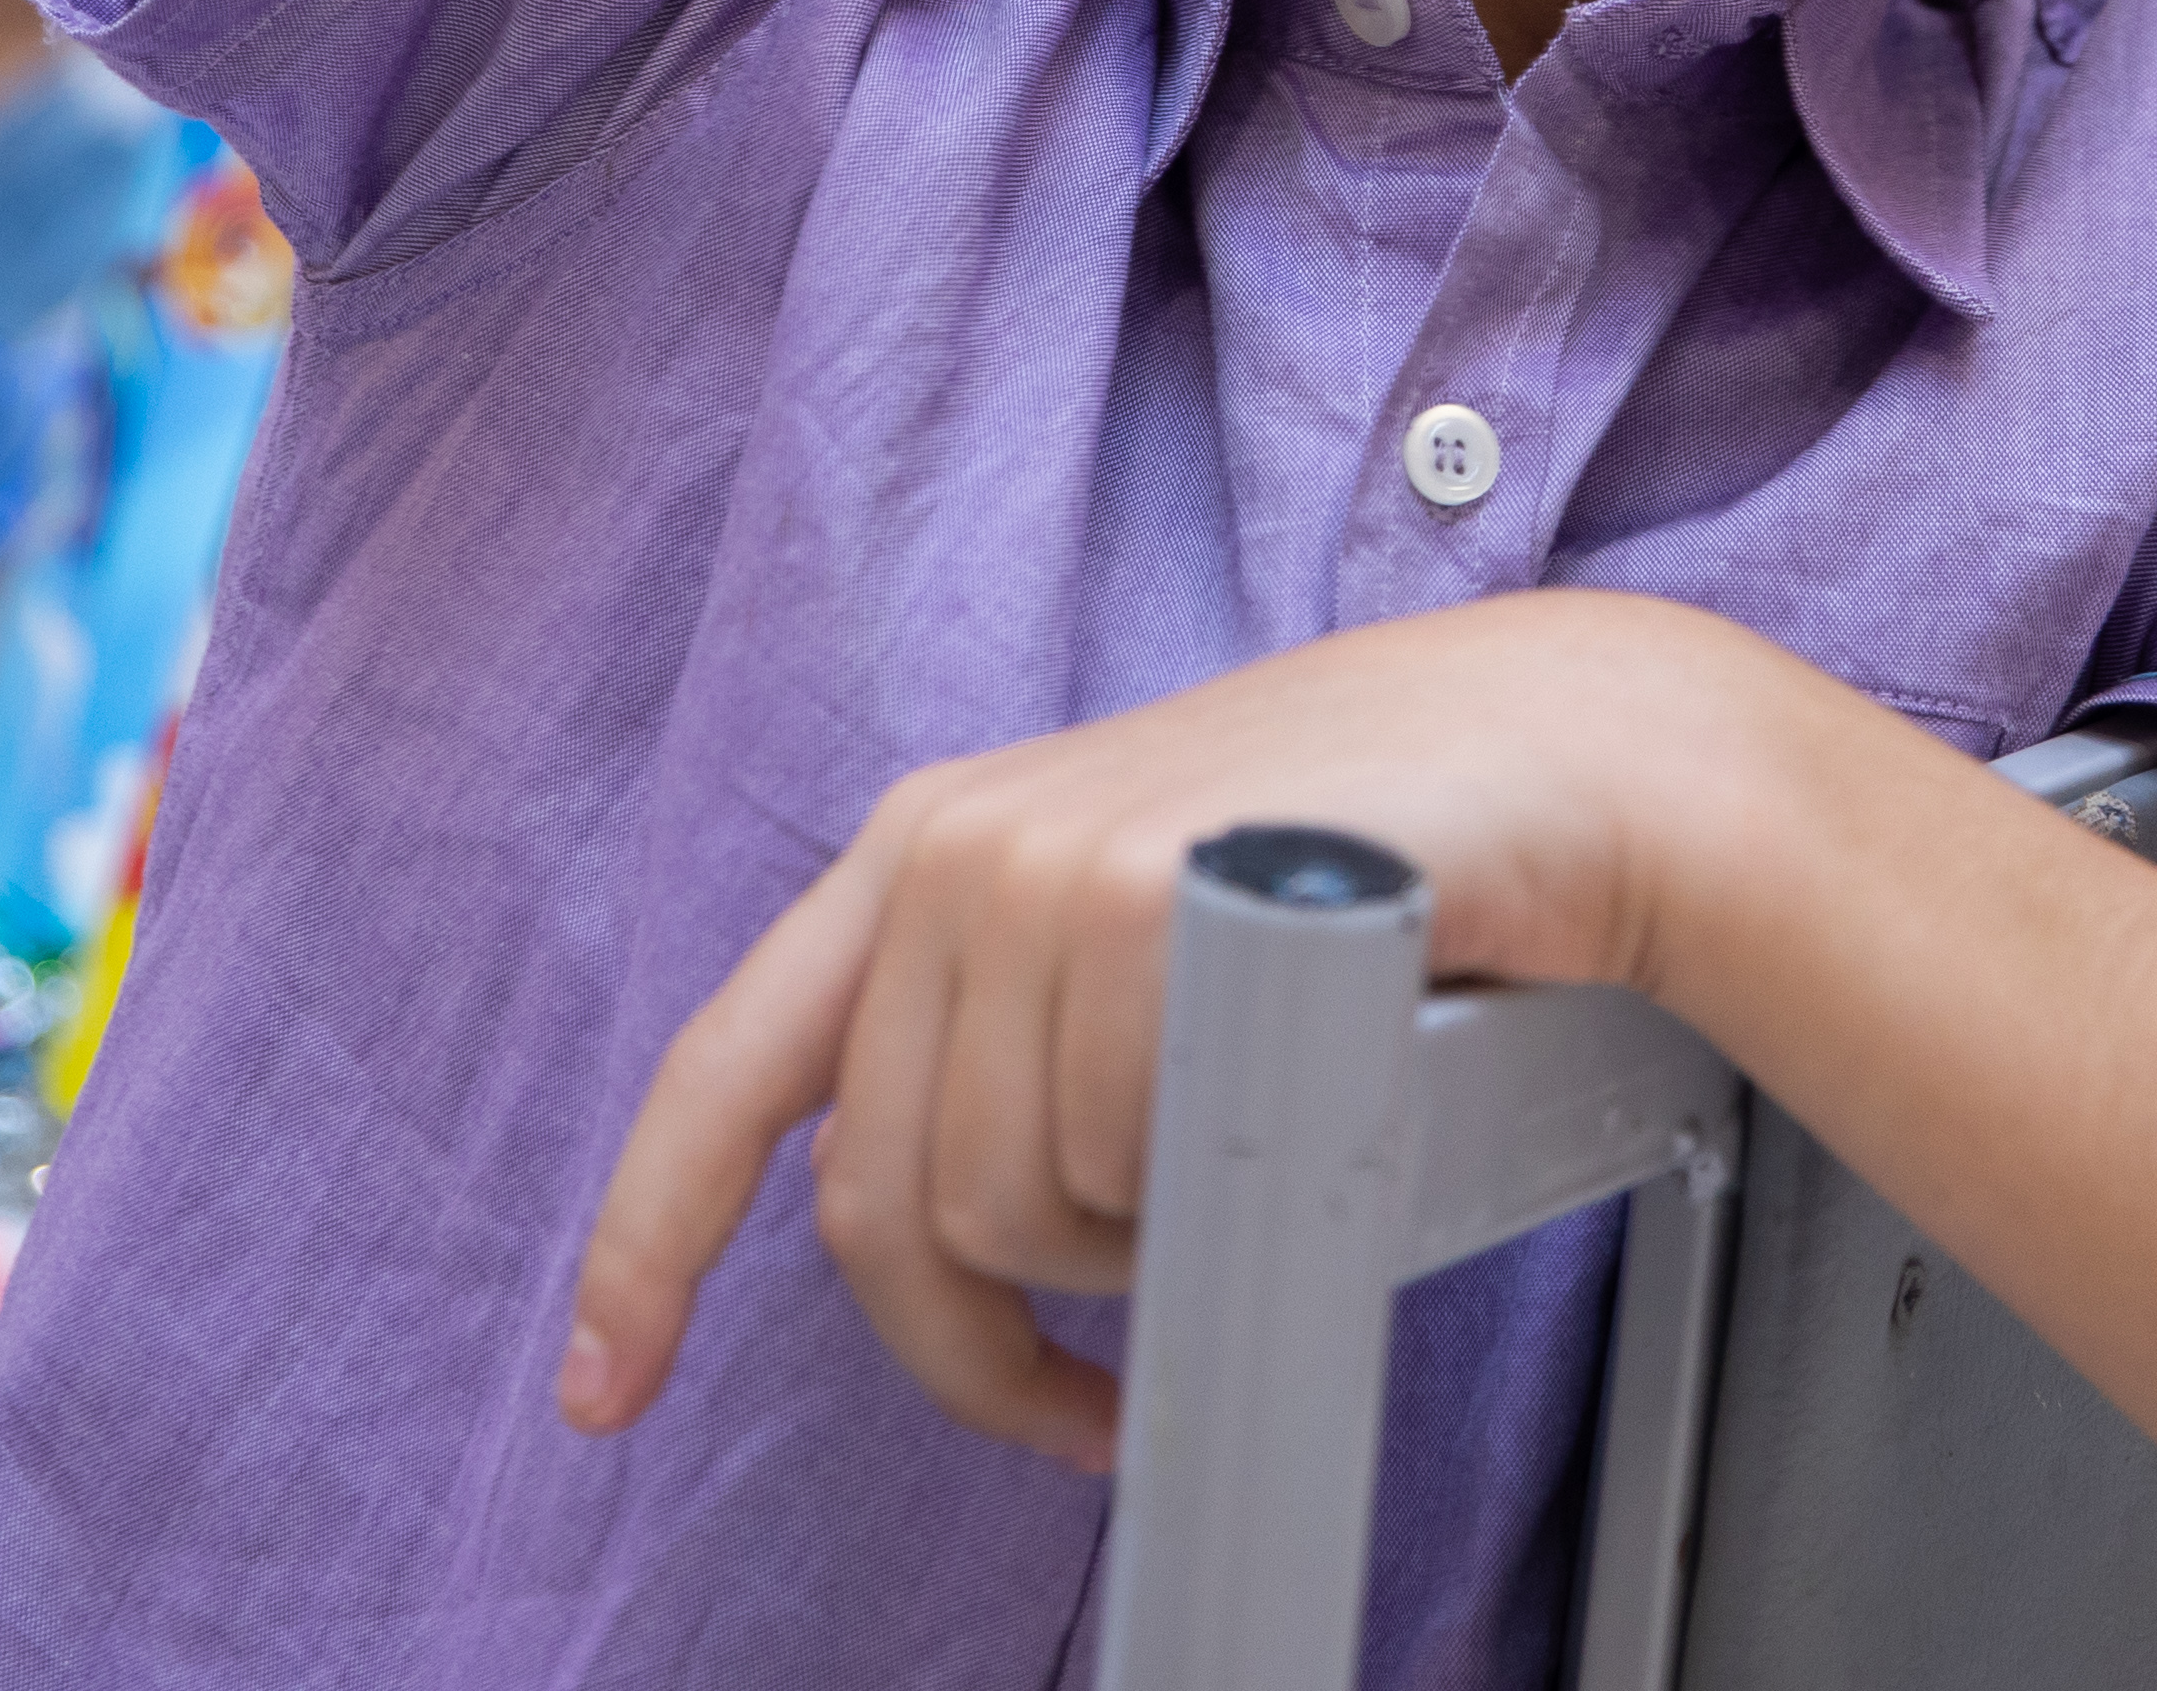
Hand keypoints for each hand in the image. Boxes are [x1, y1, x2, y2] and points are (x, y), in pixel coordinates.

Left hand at [561, 593, 1812, 1469]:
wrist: (1557, 756)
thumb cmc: (1370, 855)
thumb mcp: (1128, 911)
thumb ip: (1008, 1025)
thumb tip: (937, 1234)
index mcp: (922, 846)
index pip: (724, 1075)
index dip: (642, 1249)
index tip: (600, 1387)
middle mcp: (952, 848)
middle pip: (894, 1208)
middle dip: (991, 1342)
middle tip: (1091, 1401)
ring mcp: (1042, 870)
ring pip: (1016, 1212)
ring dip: (1137, 1250)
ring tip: (1242, 1153)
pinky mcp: (1146, 907)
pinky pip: (1129, 1168)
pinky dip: (1209, 1192)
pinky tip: (1292, 1116)